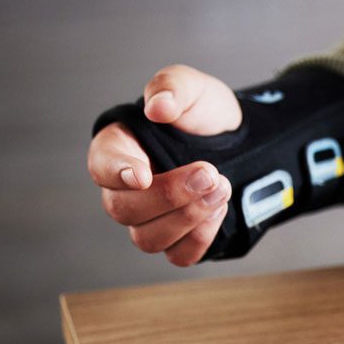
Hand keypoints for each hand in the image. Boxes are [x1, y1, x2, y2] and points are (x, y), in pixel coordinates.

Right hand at [86, 64, 241, 265]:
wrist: (242, 141)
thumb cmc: (204, 114)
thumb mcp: (192, 88)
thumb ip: (172, 88)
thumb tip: (158, 107)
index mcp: (118, 149)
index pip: (101, 167)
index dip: (117, 173)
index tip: (142, 175)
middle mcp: (126, 190)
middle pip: (124, 210)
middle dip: (169, 195)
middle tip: (208, 173)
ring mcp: (150, 219)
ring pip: (148, 238)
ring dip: (187, 217)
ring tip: (221, 188)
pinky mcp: (178, 240)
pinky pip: (178, 255)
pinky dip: (200, 237)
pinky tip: (219, 209)